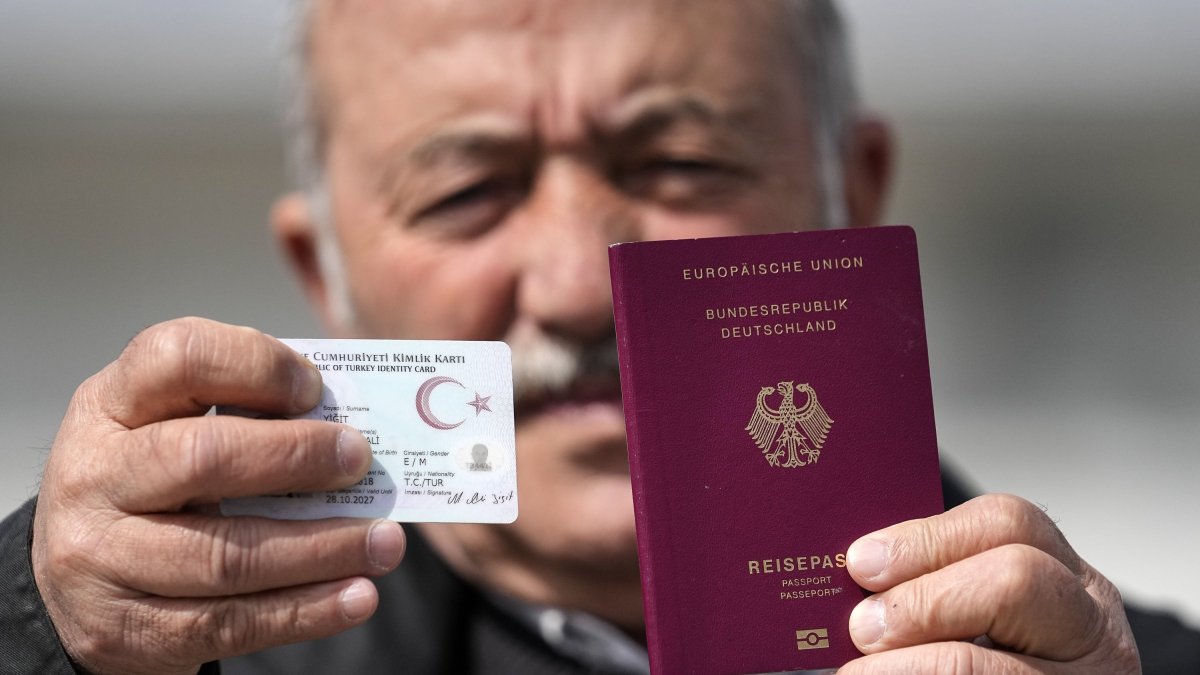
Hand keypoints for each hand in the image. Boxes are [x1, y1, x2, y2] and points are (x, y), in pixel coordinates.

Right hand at [31, 318, 405, 674]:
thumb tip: (348, 428)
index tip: (315, 388)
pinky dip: (305, 612)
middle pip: (202, 458)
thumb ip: (246, 415)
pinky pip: (227, 624)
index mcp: (110, 404)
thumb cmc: (156, 481)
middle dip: (297, 457)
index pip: (177, 356)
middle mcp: (92, 475)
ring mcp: (98, 558)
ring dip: (321, 549)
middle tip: (361, 462)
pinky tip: (357, 596)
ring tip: (385, 543)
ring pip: (224, 556)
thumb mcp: (174, 427)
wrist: (80, 579)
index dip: (255, 366)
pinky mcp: (121, 631)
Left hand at [840, 493, 1139, 672]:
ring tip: (861, 672)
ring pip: (988, 663)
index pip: (1006, 524)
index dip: (925, 539)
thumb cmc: (987, 661)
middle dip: (924, 600)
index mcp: (1067, 581)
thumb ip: (936, 589)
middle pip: (1015, 578)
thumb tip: (853, 577)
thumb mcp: (983, 616)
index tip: (862, 562)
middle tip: (862, 627)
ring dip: (910, 665)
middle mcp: (1092, 630)